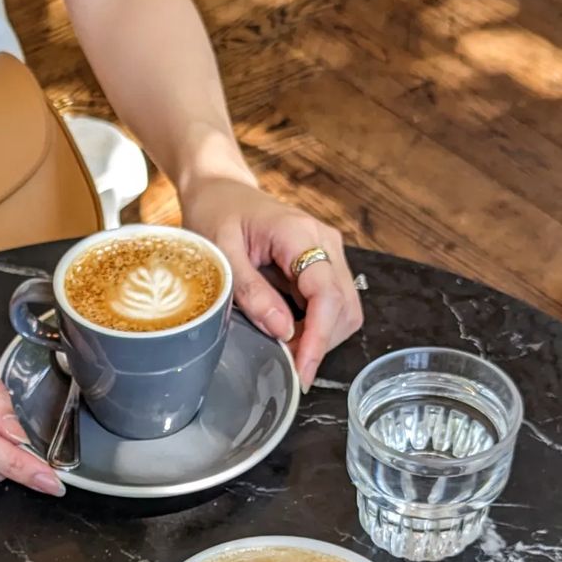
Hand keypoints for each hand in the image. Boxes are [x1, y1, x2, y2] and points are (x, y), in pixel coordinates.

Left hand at [180, 174, 363, 390]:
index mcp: (299, 234)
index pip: (326, 294)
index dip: (318, 337)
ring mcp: (327, 251)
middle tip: (287, 364)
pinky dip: (316, 324)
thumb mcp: (221, 253)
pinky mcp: (323, 262)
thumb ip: (251, 291)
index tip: (303, 371)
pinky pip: (332, 302)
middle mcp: (324, 241)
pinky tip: (289, 330)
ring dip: (321, 335)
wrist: (220, 190)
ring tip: (286, 347)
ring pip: (344, 308)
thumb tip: (282, 330)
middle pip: (344, 306)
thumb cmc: (216, 214)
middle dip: (321, 341)